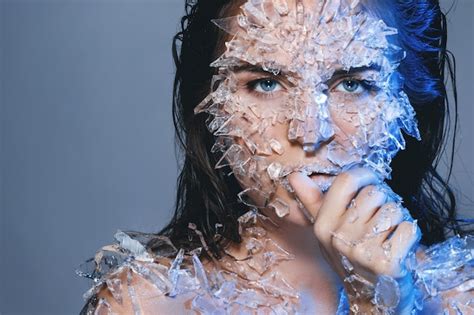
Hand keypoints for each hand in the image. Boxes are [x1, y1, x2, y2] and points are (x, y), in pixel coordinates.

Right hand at [289, 167, 420, 312]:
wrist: (372, 296)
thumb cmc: (351, 257)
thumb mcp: (328, 230)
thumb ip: (313, 200)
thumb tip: (294, 176)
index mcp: (323, 224)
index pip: (346, 180)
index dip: (364, 176)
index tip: (371, 182)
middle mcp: (339, 236)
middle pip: (373, 192)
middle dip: (384, 201)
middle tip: (379, 220)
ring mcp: (362, 251)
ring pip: (394, 208)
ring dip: (398, 219)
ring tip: (387, 235)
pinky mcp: (387, 262)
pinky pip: (409, 228)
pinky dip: (409, 234)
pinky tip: (398, 246)